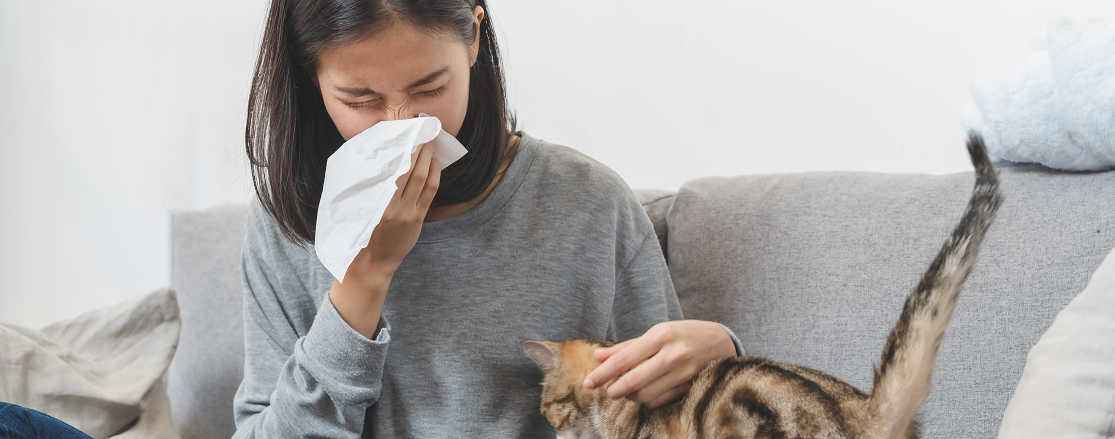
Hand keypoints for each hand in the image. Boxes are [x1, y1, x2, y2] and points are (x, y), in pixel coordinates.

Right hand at [345, 142, 440, 286]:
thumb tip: (377, 157)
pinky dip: (434, 173)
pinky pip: (430, 191)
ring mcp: (410, 213)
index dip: (406, 150)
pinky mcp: (418, 218)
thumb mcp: (357, 208)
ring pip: (424, 179)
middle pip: (413, 171)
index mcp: (378, 204)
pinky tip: (434, 161)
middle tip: (424, 128)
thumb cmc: (359, 233)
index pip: (397, 170)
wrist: (371, 264)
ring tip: (431, 140)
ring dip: (429, 157)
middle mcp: (396, 208)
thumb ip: (369, 186)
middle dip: (420, 148)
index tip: (408, 132)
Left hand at [583, 320, 735, 408]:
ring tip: (627, 390)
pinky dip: (647, 400)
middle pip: (634, 381)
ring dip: (631, 396)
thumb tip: (597, 356)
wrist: (722, 342)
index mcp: (661, 335)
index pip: (624, 359)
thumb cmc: (683, 334)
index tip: (588, 382)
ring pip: (646, 395)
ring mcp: (684, 373)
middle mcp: (673, 354)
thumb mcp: (656, 333)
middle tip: (607, 391)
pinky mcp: (690, 387)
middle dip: (615, 390)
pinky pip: (660, 401)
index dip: (602, 373)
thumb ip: (626, 346)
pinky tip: (644, 393)